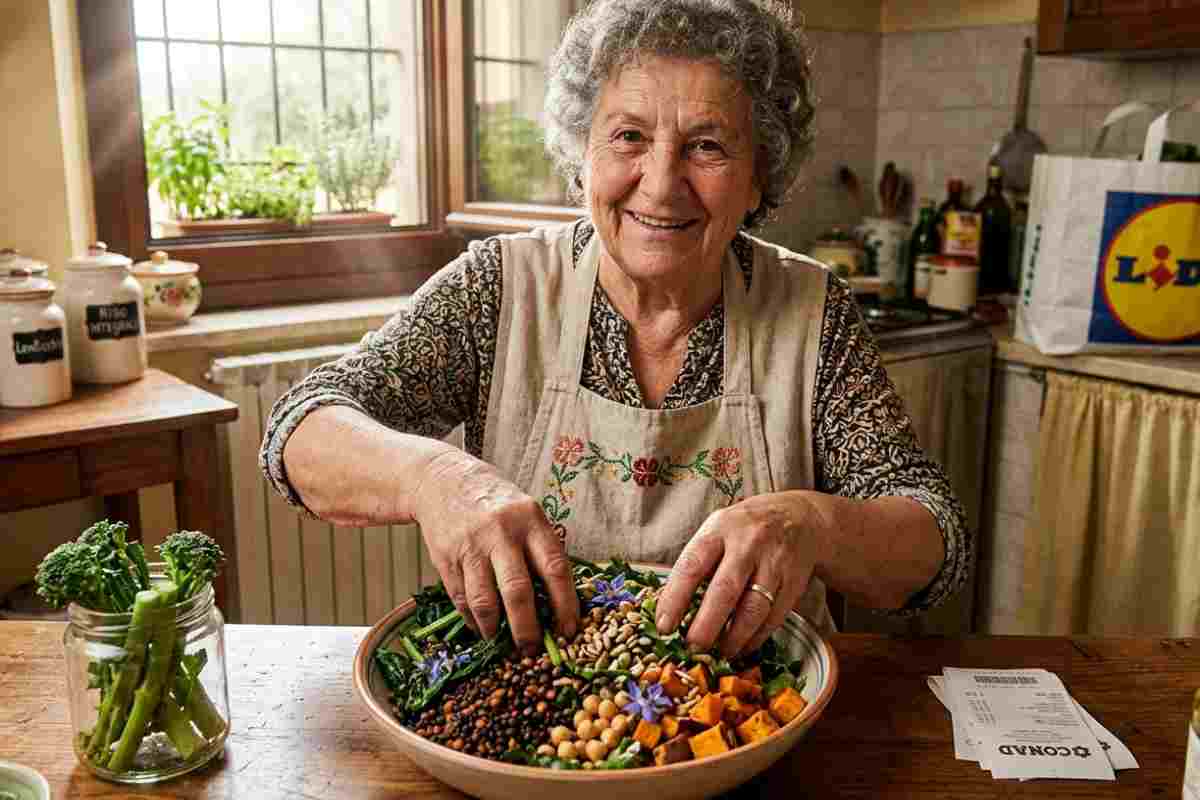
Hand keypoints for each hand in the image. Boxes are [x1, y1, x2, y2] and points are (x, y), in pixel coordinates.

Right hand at [412, 450, 578, 652]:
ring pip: (484, 601)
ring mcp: (471, 545)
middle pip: (518, 591)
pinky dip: (472, 619)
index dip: (565, 605)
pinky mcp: (446, 557)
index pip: (555, 568)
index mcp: (531, 521)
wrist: (444, 480)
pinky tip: (480, 626)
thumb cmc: (497, 504)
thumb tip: (559, 603)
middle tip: (533, 650)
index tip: (569, 632)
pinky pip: (461, 598)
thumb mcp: (528, 514)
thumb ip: (542, 550)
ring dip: (495, 629)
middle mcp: (501, 532)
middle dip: (527, 629)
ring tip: (502, 641)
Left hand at [654, 492, 825, 657]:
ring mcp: (774, 563)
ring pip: (754, 609)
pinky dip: (756, 638)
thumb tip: (671, 609)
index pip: (692, 566)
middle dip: (706, 625)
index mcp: (719, 530)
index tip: (664, 626)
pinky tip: (743, 646)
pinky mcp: (794, 582)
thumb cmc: (744, 530)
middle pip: (725, 590)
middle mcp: (747, 544)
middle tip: (692, 647)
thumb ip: (697, 563)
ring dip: (734, 638)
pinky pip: (774, 617)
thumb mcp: (716, 531)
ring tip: (720, 652)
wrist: (798, 517)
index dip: (675, 598)